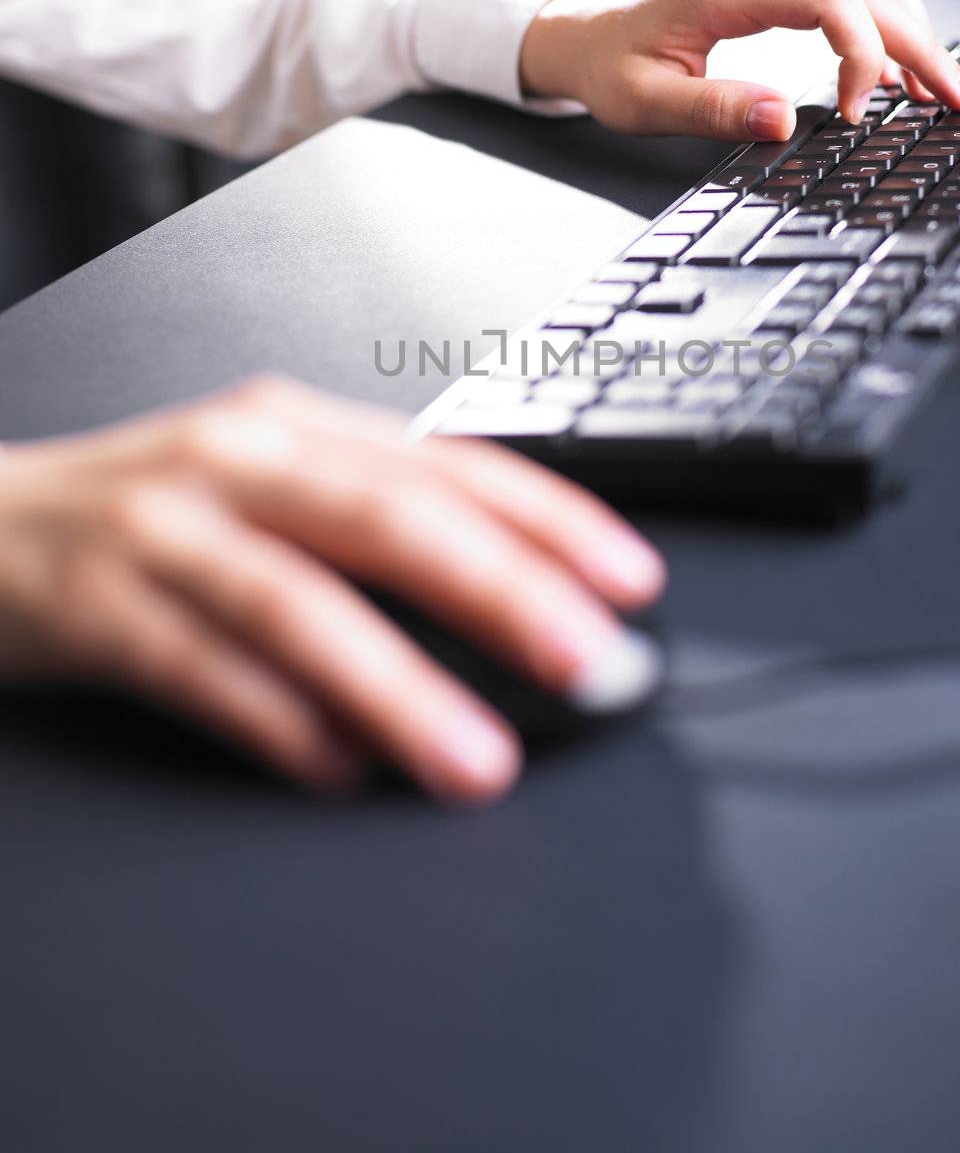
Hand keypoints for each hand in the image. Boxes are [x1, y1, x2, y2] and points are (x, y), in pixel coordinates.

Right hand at [0, 379, 663, 800]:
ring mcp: (165, 529)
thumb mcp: (269, 485)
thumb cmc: (149, 512)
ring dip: (399, 685)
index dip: (550, 518)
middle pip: (390, 519)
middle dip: (502, 592)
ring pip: (300, 603)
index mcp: (299, 428)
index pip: (449, 463)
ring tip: (476, 754)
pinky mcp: (96, 605)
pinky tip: (338, 767)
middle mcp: (240, 462)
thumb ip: (373, 525)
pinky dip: (277, 720)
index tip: (628, 577)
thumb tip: (510, 595)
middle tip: (587, 659)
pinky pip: (200, 669)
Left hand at [520, 0, 959, 136]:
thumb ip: (713, 109)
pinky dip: (884, 17)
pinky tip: (897, 67)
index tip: (862, 113)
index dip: (864, 55)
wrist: (574, 23)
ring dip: (912, 27)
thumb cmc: (604, 62)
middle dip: (921, 45)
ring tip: (941, 87)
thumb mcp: (643, 101)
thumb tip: (784, 120)